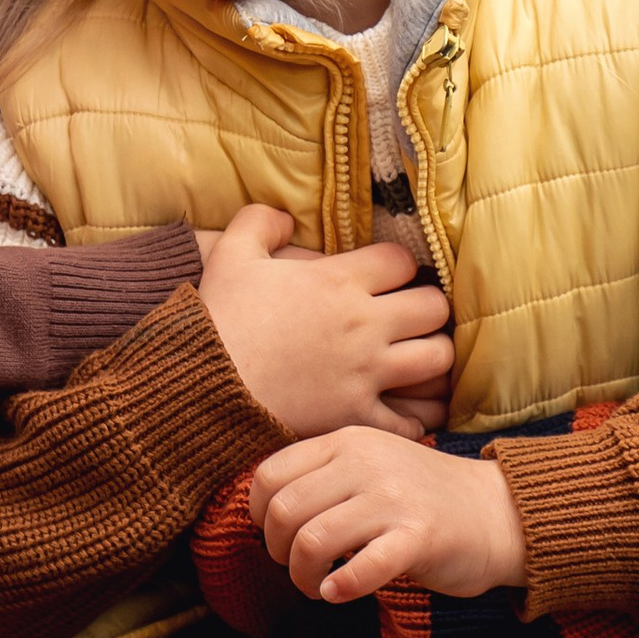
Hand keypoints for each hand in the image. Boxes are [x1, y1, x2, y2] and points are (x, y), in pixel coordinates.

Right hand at [199, 205, 454, 441]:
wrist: (201, 385)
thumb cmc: (218, 319)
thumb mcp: (230, 254)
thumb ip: (260, 221)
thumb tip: (286, 218)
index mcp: (339, 281)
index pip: (403, 261)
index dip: (400, 267)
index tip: (386, 278)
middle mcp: (363, 324)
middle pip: (434, 308)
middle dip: (428, 309)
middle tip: (411, 318)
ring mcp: (364, 372)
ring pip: (437, 359)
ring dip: (433, 357)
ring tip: (418, 359)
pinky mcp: (356, 415)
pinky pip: (411, 419)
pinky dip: (415, 416)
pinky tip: (404, 410)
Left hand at [250, 426, 524, 603]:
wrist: (498, 512)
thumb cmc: (420, 498)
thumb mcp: (368, 465)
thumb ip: (322, 476)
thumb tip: (263, 511)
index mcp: (347, 441)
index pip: (269, 475)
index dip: (258, 515)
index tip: (278, 537)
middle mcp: (366, 462)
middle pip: (283, 511)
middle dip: (278, 551)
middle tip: (298, 568)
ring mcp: (394, 498)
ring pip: (312, 540)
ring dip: (303, 577)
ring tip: (318, 587)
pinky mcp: (419, 537)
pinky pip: (362, 568)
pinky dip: (340, 588)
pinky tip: (340, 594)